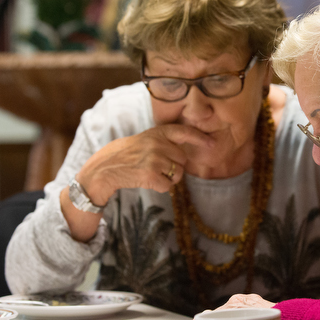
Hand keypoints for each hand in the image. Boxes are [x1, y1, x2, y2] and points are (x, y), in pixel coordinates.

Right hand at [79, 124, 214, 202]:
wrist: (107, 167)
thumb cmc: (128, 154)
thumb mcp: (146, 140)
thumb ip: (164, 142)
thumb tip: (184, 156)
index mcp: (157, 133)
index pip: (184, 132)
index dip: (200, 138)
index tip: (212, 144)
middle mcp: (158, 143)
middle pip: (183, 159)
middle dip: (176, 166)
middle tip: (158, 166)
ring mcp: (155, 159)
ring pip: (178, 174)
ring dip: (169, 178)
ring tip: (151, 173)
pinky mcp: (151, 175)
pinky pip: (169, 186)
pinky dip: (161, 187)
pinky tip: (147, 181)